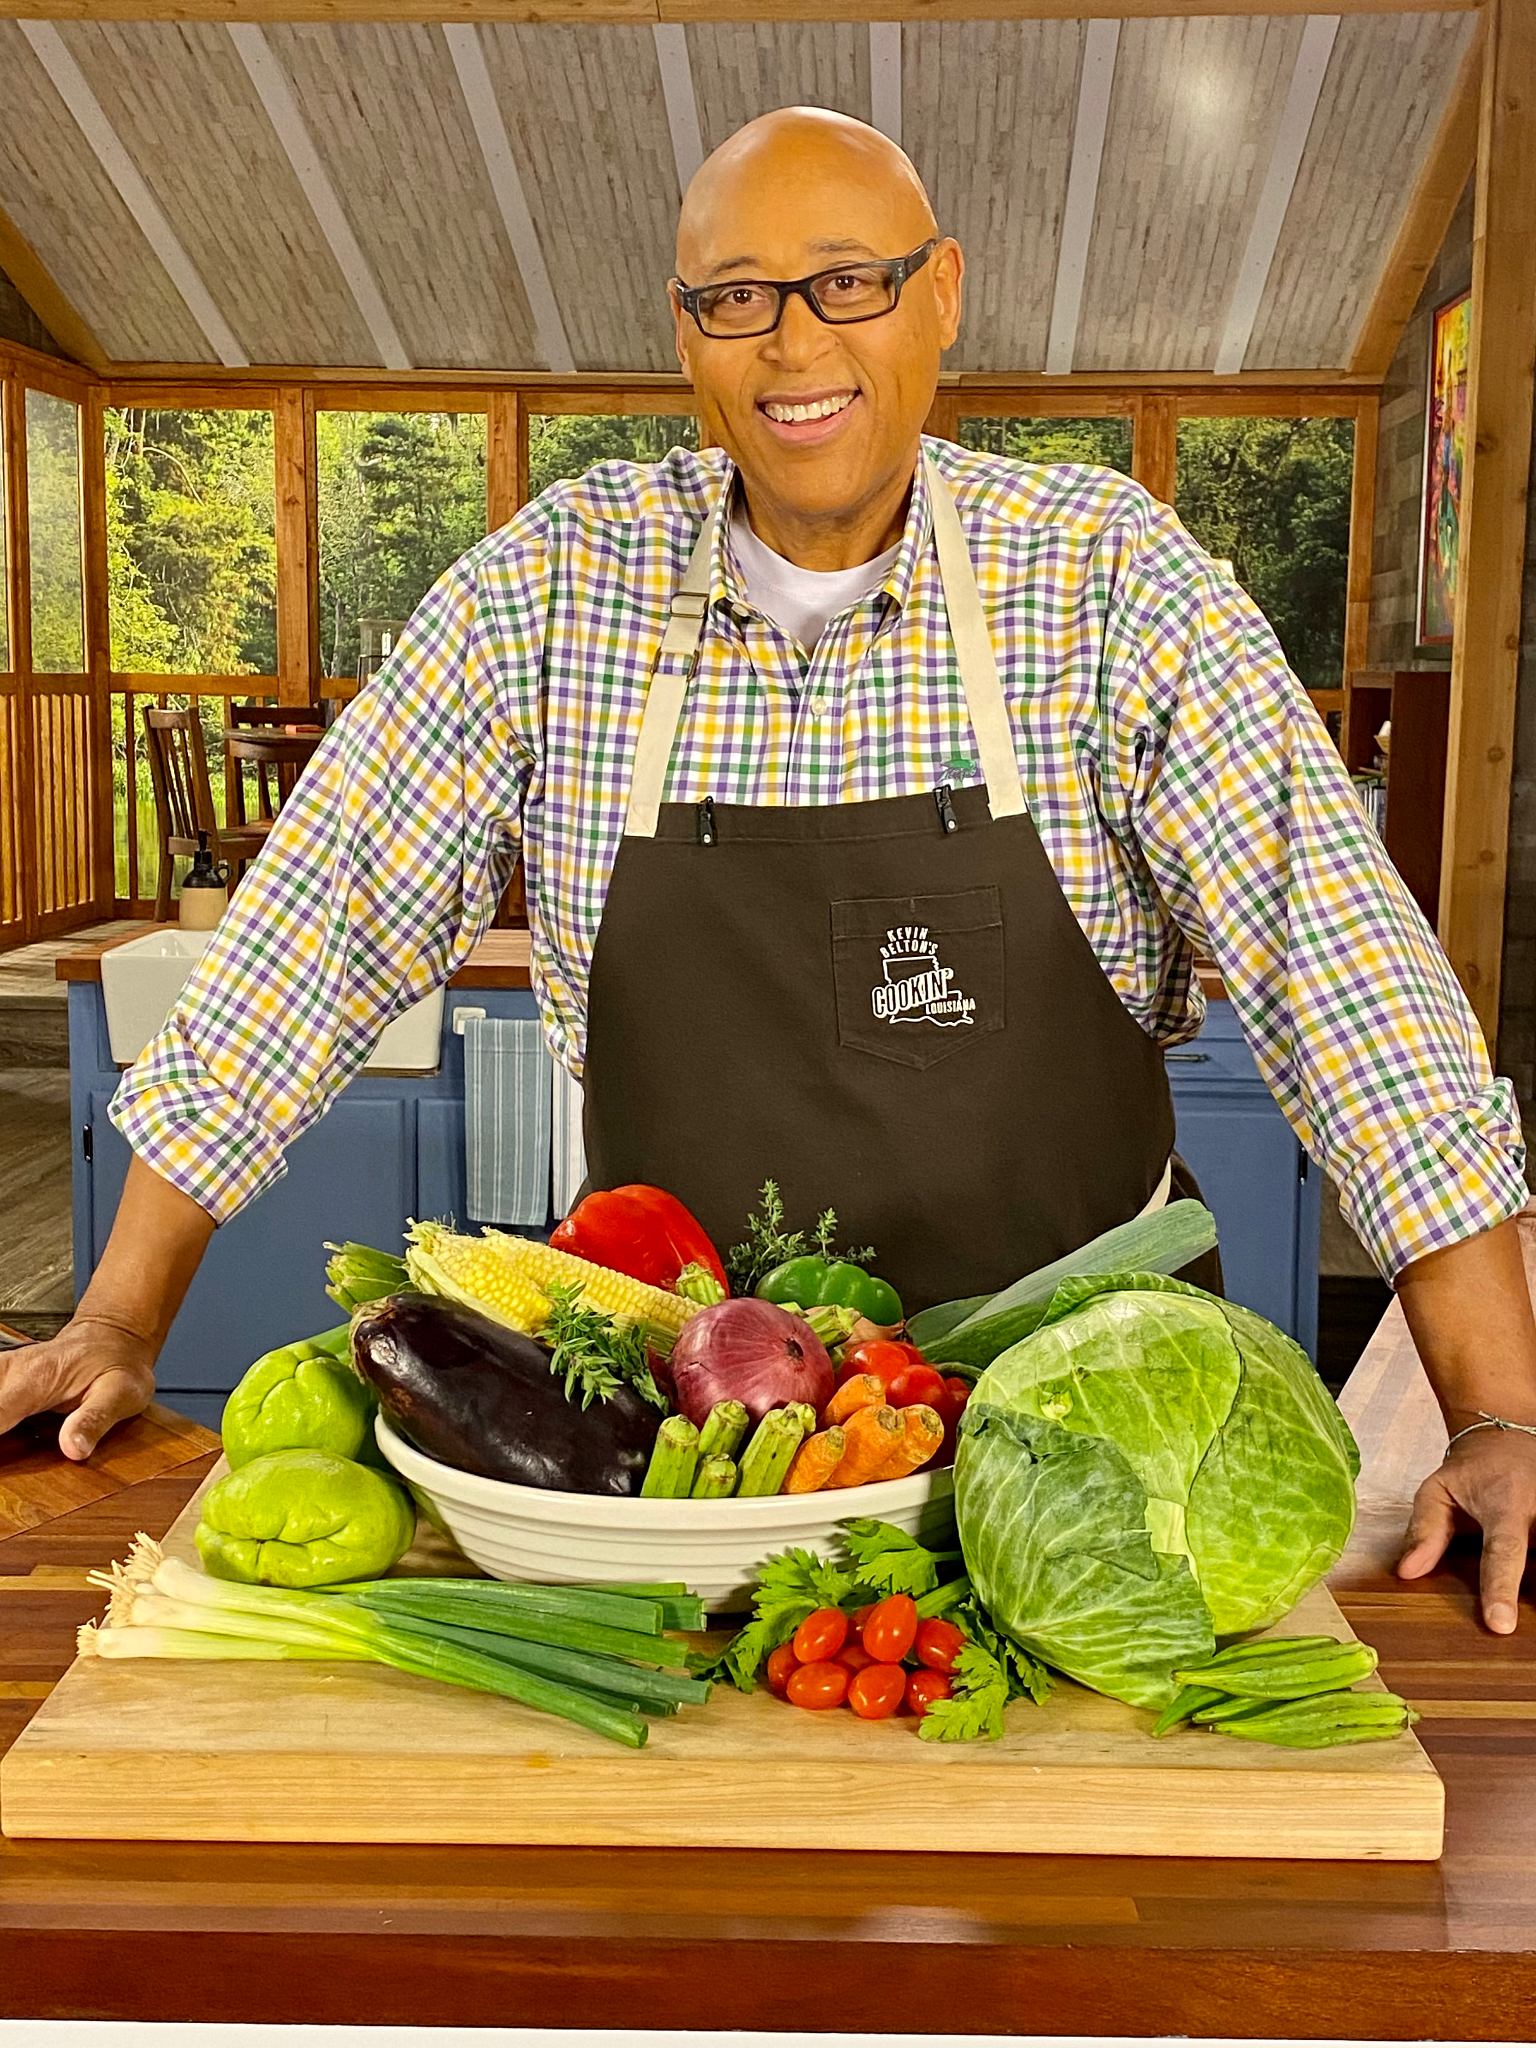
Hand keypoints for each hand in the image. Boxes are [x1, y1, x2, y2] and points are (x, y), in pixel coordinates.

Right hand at [0, 1315, 157, 1460]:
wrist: (112, 1340)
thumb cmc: (117, 1365)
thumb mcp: (122, 1392)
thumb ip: (95, 1420)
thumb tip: (73, 1450)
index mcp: (35, 1377)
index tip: (0, 1464)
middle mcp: (10, 1372)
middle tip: (6, 1453)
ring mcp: (0, 1373)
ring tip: (5, 1449)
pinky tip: (3, 1424)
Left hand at [1397, 1424, 1535, 1632]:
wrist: (1508, 1441)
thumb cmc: (1470, 1473)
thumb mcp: (1437, 1490)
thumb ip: (1424, 1530)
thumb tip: (1407, 1572)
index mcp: (1505, 1504)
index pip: (1503, 1552)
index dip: (1501, 1588)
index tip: (1500, 1625)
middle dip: (1533, 1594)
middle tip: (1506, 1624)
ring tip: (1526, 1611)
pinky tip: (1530, 1594)